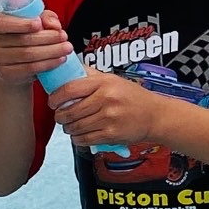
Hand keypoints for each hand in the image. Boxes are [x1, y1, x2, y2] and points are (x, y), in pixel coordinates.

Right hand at [0, 9, 74, 91]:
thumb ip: (45, 17)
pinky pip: (30, 68)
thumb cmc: (25, 35)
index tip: (39, 24)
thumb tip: (54, 25)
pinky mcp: (5, 73)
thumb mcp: (35, 21)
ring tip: (67, 48)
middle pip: (22, 39)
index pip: (3, 23)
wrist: (15, 63)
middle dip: (48, 38)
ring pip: (28, 55)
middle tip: (65, 36)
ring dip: (51, 51)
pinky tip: (60, 59)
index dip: (21, 24)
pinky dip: (48, 63)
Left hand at [49, 66, 176, 149]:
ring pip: (75, 127)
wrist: (155, 116)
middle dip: (60, 117)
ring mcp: (109, 118)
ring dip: (68, 129)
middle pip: (69, 111)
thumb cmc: (132, 97)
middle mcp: (106, 99)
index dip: (55, 98)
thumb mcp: (112, 80)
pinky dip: (78, 139)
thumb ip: (90, 76)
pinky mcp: (112, 134)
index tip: (53, 102)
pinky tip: (81, 135)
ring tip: (71, 126)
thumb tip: (67, 69)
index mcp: (104, 83)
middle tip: (61, 117)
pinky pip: (84, 139)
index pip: (69, 89)